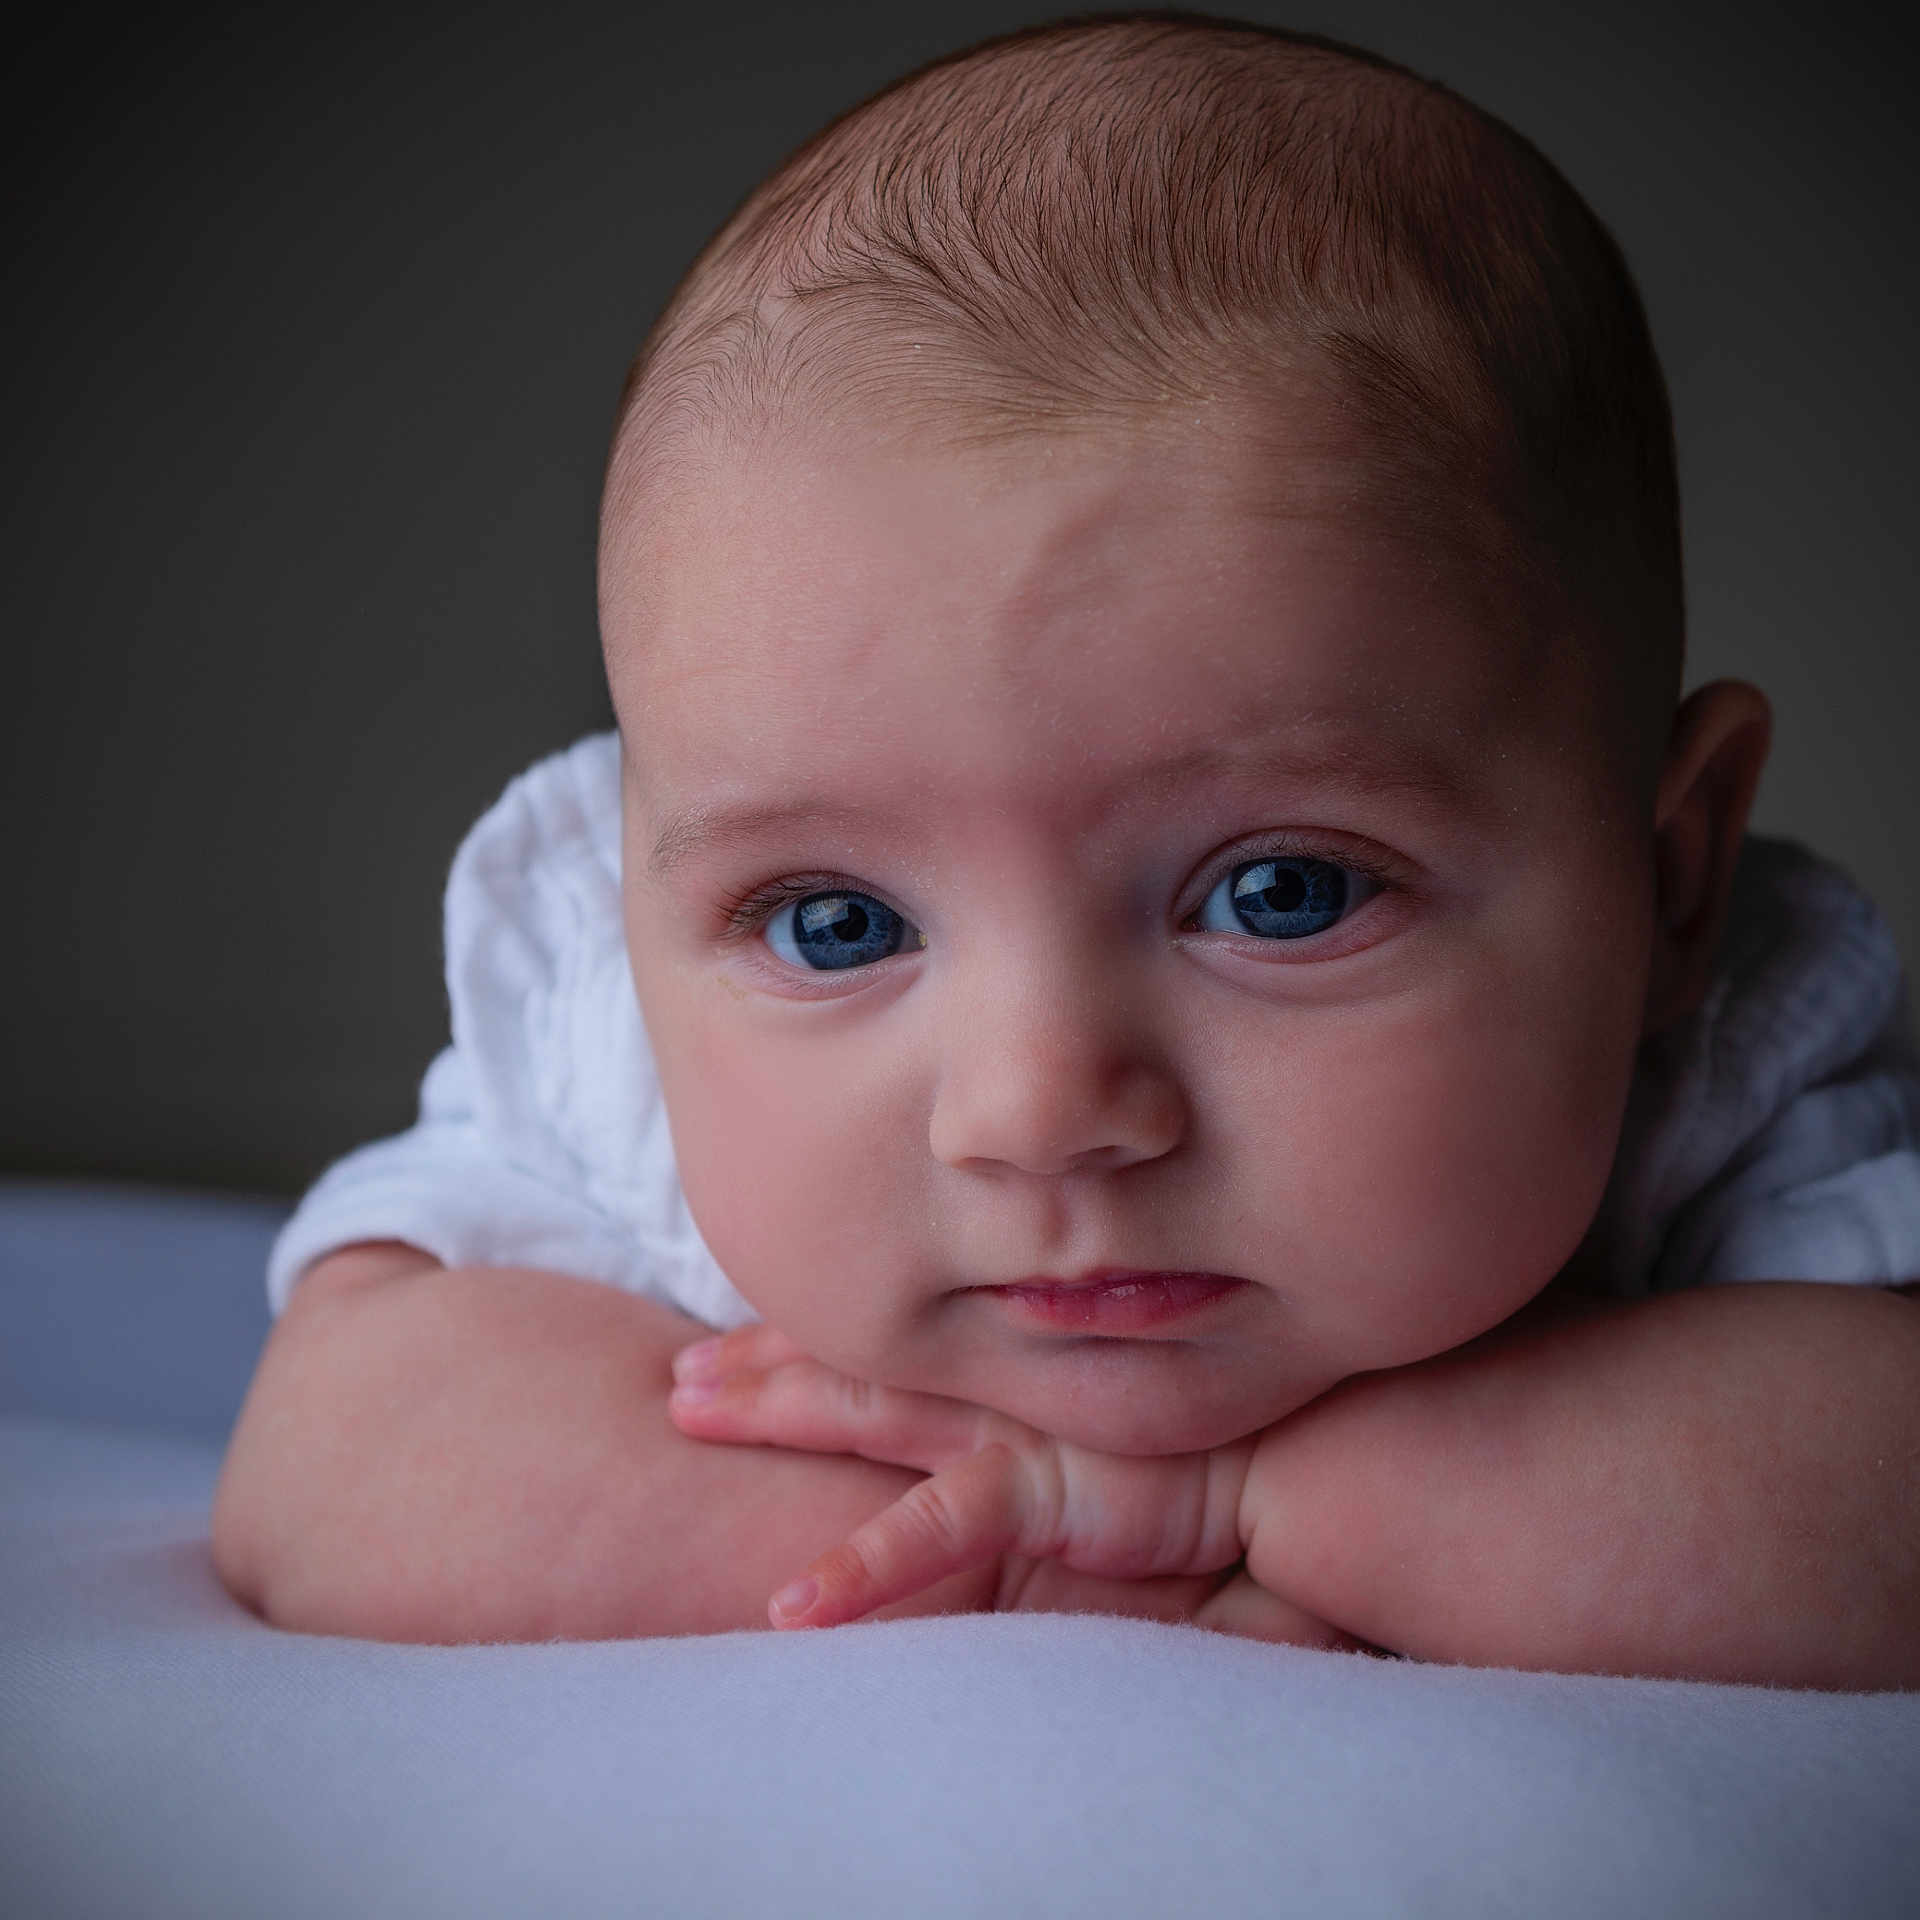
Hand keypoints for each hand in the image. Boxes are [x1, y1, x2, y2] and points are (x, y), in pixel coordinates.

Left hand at [667, 1324, 1371, 1650]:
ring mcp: (1012, 1425)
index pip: (900, 1341)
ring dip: (774, 1405)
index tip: (744, 1335)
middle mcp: (1001, 1380)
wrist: (1322, 1443)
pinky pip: (934, 1530)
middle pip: (858, 1358)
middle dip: (762, 1360)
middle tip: (677, 1367)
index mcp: (1014, 1368)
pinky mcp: (1041, 1488)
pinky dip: (863, 1569)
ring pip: (866, 1406)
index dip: (819, 1337)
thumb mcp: (1136, 1427)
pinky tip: (793, 1608)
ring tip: (686, 1406)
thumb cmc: (1240, 1434)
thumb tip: (1047, 1442)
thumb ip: (1082, 1427)